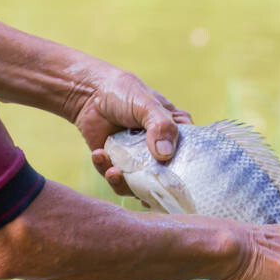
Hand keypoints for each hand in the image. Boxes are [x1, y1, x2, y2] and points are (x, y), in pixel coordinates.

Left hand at [69, 62, 191, 196]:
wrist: (89, 94)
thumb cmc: (124, 93)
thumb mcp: (147, 104)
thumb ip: (161, 125)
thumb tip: (165, 154)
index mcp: (175, 134)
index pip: (190, 157)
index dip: (186, 171)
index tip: (175, 178)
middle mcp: (160, 151)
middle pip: (166, 179)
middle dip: (153, 186)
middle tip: (142, 186)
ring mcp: (139, 161)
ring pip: (140, 186)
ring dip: (125, 183)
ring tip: (113, 171)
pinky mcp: (119, 166)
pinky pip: (116, 179)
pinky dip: (106, 171)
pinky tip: (99, 155)